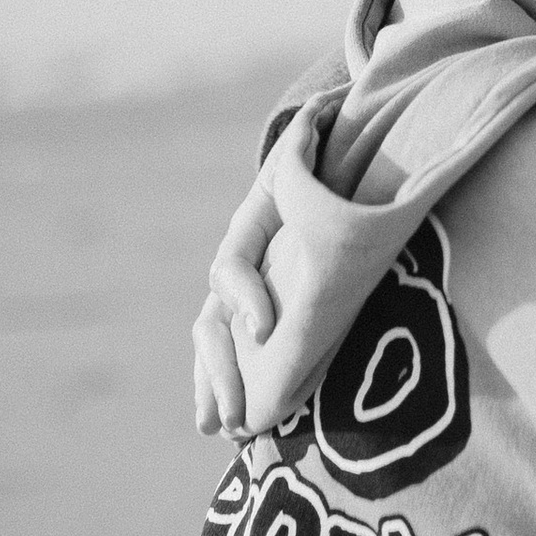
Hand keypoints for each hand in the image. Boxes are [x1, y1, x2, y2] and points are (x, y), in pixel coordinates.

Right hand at [189, 109, 326, 436]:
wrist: (320, 185)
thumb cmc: (319, 175)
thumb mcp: (310, 162)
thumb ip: (309, 144)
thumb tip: (325, 106)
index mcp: (249, 230)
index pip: (231, 269)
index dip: (246, 297)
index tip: (265, 331)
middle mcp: (235, 268)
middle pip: (211, 323)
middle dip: (219, 369)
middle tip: (233, 413)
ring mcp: (235, 298)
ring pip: (210, 348)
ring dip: (212, 389)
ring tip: (216, 429)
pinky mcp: (247, 322)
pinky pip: (222, 360)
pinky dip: (217, 391)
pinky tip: (218, 427)